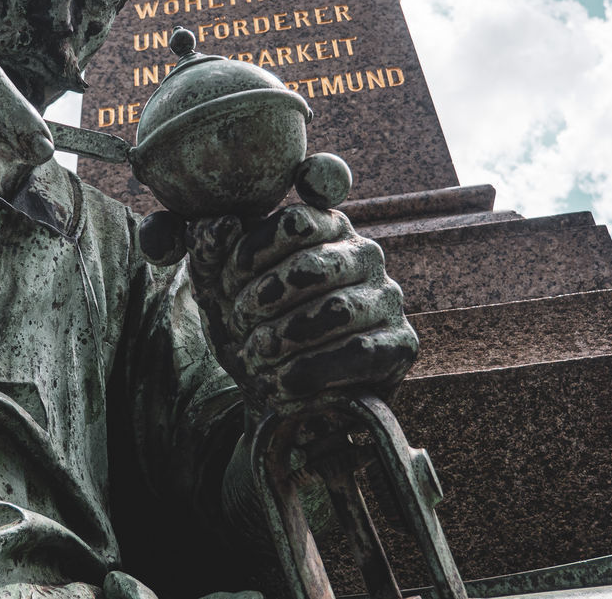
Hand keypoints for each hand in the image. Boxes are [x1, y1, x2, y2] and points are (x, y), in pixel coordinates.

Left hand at [186, 205, 417, 414]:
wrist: (280, 389)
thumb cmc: (253, 326)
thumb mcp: (220, 288)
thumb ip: (210, 250)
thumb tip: (220, 223)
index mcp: (325, 227)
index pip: (294, 223)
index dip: (250, 256)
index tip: (227, 288)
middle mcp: (365, 254)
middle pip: (313, 266)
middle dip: (265, 301)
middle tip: (241, 326)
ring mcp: (387, 298)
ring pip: (337, 310)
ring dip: (284, 339)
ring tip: (257, 357)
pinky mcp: (402, 343)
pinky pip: (358, 352)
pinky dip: (309, 372)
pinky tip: (282, 384)